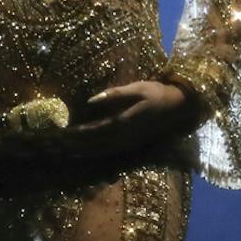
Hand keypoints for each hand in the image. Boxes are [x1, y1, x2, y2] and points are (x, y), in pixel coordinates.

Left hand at [66, 80, 190, 157]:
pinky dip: (98, 152)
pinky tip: (89, 151)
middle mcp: (127, 136)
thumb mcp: (137, 88)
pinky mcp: (134, 144)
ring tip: (70, 149)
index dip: (80, 133)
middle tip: (60, 144)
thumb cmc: (157, 92)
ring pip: (104, 150)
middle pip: (98, 144)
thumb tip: (90, 101)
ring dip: (87, 151)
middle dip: (79, 145)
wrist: (180, 106)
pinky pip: (112, 151)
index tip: (65, 133)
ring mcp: (131, 143)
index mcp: (125, 121)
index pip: (97, 130)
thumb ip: (114, 95)